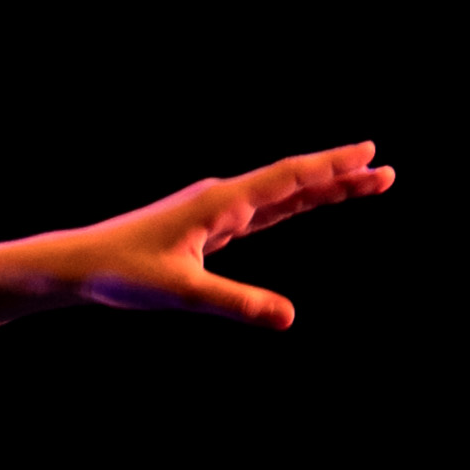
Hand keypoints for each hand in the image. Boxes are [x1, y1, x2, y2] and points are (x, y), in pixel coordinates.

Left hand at [66, 144, 390, 331]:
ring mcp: (217, 210)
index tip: (368, 152)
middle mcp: (223, 198)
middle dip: (341, 176)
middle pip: (294, 182)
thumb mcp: (183, 293)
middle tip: (387, 170)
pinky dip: (293, 203)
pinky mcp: (210, 225)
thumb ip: (238, 303)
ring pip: (282, 195)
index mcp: (221, 202)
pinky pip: (264, 210)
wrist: (82, 264)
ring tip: (366, 181)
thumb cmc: (124, 274)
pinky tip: (310, 199)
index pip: (288, 179)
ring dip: (323, 188)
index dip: (330, 167)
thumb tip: (290, 317)